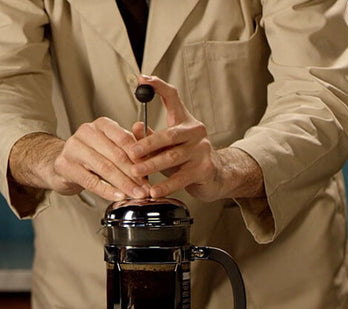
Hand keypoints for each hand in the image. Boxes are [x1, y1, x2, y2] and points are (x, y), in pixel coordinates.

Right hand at [52, 117, 149, 200]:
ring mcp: (73, 147)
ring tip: (136, 194)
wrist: (63, 165)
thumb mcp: (112, 149)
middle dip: (134, 174)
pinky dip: (107, 190)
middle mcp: (87, 132)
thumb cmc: (92, 156)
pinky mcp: (65, 165)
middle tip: (146, 188)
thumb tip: (152, 158)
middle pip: (116, 155)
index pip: (124, 139)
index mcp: (102, 125)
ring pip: (104, 168)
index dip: (139, 157)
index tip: (151, 171)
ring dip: (124, 184)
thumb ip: (131, 150)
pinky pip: (90, 181)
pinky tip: (118, 196)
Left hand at [127, 75, 264, 200]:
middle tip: (131, 152)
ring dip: (152, 166)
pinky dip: (166, 186)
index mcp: (185, 121)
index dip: (157, 86)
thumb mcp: (167, 146)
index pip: (173, 97)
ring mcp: (202, 150)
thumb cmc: (186, 159)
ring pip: (173, 157)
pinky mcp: (205, 169)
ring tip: (136, 173)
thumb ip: (151, 137)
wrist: (216, 176)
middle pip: (169, 135)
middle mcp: (195, 132)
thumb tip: (135, 126)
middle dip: (148, 144)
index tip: (143, 79)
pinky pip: (181, 178)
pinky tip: (154, 191)